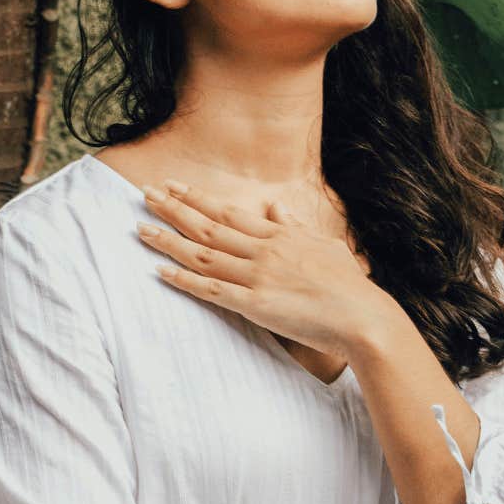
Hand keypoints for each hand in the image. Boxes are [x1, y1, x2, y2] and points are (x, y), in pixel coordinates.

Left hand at [135, 179, 402, 356]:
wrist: (363, 317)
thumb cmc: (348, 285)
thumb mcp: (323, 245)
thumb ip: (294, 226)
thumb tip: (274, 208)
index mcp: (280, 235)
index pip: (229, 212)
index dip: (197, 198)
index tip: (173, 186)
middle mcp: (264, 250)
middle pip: (209, 226)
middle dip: (174, 209)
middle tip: (144, 194)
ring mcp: (258, 276)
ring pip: (202, 255)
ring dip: (169, 241)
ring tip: (141, 228)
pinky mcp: (255, 305)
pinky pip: (211, 290)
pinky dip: (183, 281)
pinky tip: (160, 271)